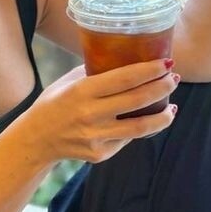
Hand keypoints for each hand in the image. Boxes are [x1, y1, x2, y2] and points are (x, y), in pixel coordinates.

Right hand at [22, 57, 178, 165]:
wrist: (36, 140)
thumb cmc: (54, 103)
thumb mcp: (68, 82)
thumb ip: (94, 72)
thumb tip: (125, 56)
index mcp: (82, 91)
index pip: (125, 78)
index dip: (150, 70)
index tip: (167, 62)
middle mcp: (90, 114)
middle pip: (138, 100)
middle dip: (162, 87)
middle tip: (174, 78)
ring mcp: (96, 137)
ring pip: (141, 127)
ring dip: (163, 116)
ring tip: (173, 107)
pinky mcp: (100, 154)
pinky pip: (127, 139)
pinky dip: (141, 129)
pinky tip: (148, 120)